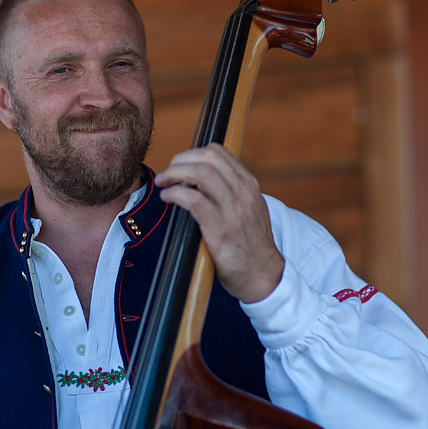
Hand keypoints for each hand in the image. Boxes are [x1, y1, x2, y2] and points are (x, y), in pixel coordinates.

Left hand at [154, 144, 283, 302]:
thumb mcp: (248, 210)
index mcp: (248, 185)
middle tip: (167, 174)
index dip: (192, 154)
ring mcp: (234, 210)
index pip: (218, 152)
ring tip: (164, 183)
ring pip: (201, 173)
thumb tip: (198, 180)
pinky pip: (194, 199)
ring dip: (175, 173)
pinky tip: (168, 198)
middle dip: (180, 160)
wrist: (263, 276)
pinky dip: (175, 194)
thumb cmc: (250, 245)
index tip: (179, 166)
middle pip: (208, 157)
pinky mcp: (221, 229)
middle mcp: (243, 192)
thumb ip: (231, 193)